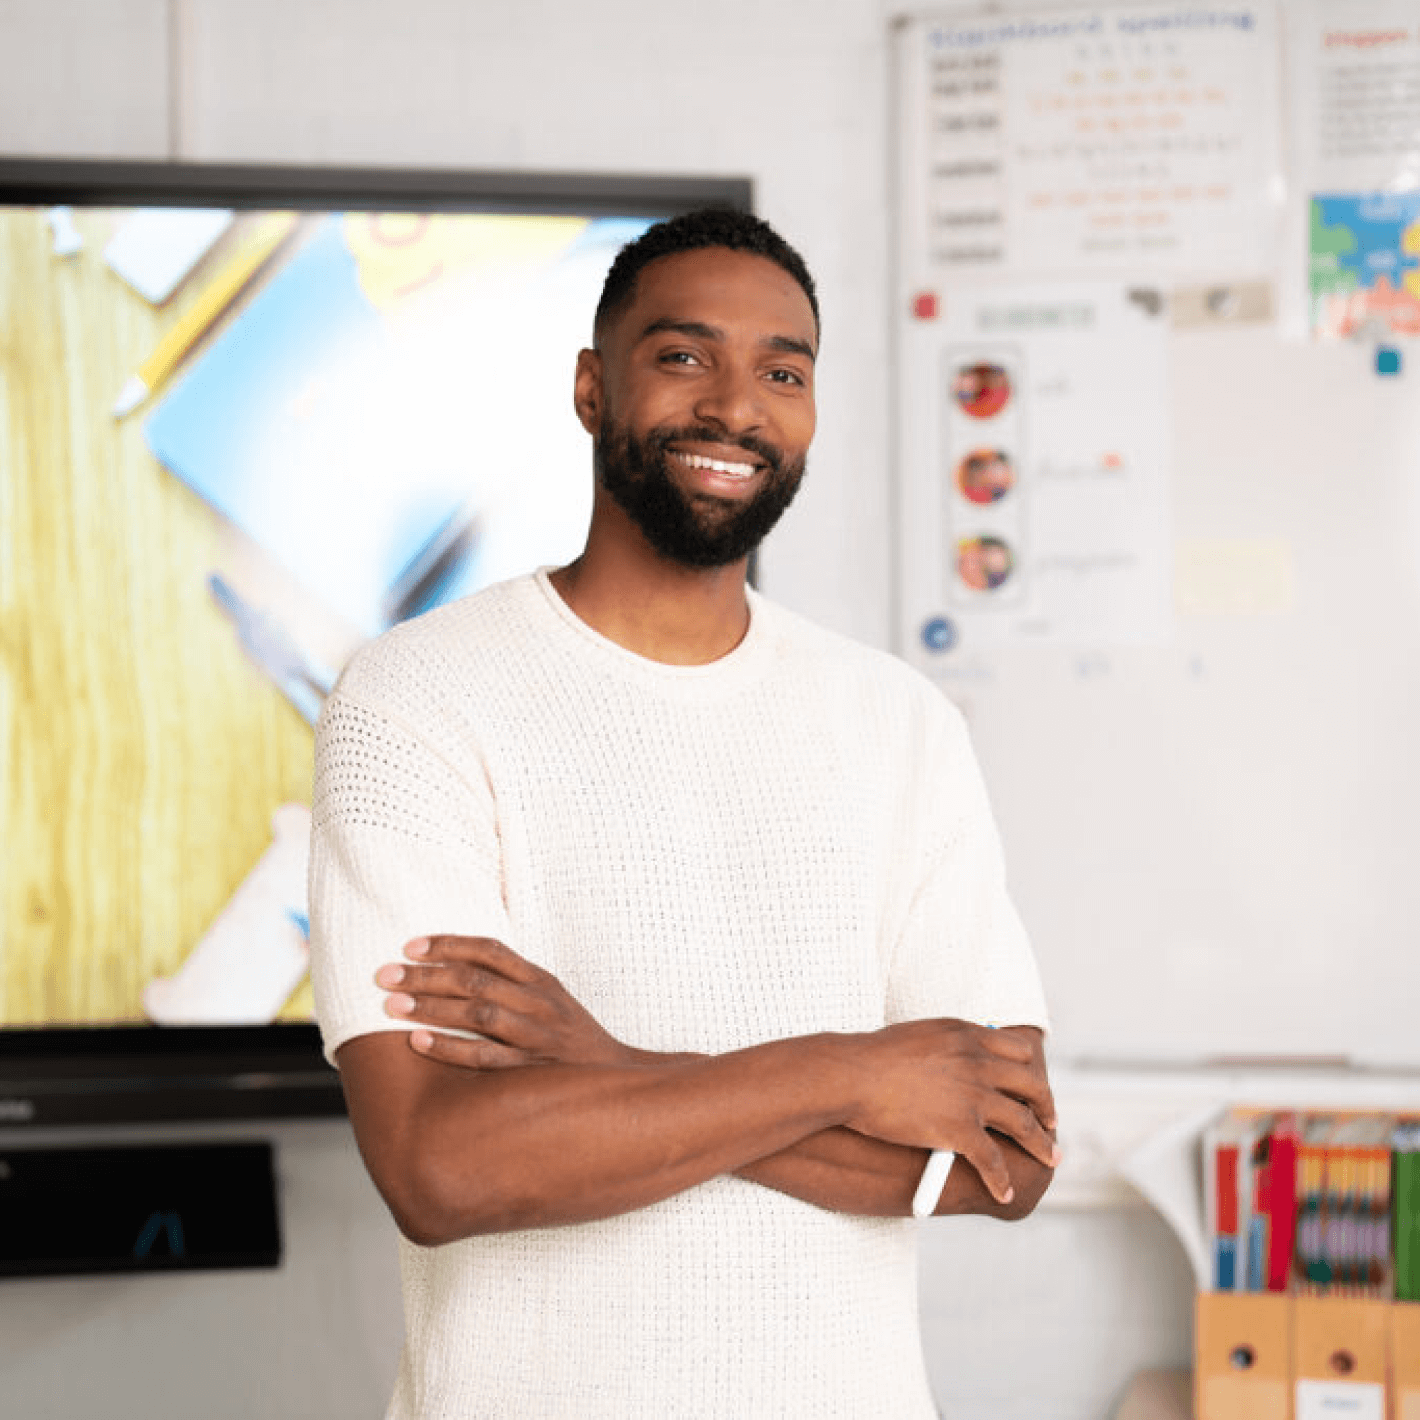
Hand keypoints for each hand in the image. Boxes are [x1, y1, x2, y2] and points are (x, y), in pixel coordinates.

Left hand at [376, 935, 633, 1070]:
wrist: (621, 1082)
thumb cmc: (573, 1041)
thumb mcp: (552, 1001)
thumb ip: (514, 985)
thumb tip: (455, 970)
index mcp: (543, 981)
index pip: (491, 951)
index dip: (449, 944)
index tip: (410, 945)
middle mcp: (540, 1003)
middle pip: (476, 979)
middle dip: (425, 975)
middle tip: (384, 974)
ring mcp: (537, 1037)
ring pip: (478, 1014)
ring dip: (431, 1007)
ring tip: (392, 1005)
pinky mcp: (532, 1072)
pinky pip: (486, 1058)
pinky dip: (450, 1048)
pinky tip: (418, 1041)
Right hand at [847, 1019, 1057, 1204]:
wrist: (852, 1075)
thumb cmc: (874, 1057)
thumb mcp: (921, 1035)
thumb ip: (949, 1045)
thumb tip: (961, 1057)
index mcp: (968, 1035)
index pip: (1019, 1051)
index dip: (1031, 1071)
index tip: (1033, 1086)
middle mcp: (978, 1062)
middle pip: (1031, 1085)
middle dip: (1045, 1107)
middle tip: (1051, 1122)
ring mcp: (972, 1097)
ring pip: (1022, 1124)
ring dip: (1041, 1145)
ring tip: (1051, 1159)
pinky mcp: (959, 1130)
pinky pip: (992, 1161)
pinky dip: (1001, 1180)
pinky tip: (1005, 1193)